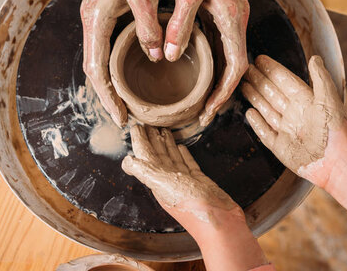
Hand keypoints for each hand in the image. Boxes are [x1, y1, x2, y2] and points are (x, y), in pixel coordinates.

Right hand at [81, 0, 164, 126]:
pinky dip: (117, 64)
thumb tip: (154, 56)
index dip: (108, 97)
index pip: (97, 70)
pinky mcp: (110, 9)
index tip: (121, 118)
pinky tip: (131, 73)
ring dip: (112, 82)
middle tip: (124, 118)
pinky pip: (110, 44)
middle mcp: (92, 19)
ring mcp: (99, 14)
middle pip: (95, 67)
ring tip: (127, 103)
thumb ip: (148, 29)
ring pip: (101, 57)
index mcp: (95, 18)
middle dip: (108, 95)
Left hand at [122, 125, 267, 269]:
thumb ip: (147, 172)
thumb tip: (126, 161)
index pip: (145, 155)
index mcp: (157, 180)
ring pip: (172, 157)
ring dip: (166, 144)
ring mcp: (184, 180)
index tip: (136, 125)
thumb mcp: (166, 186)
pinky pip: (187, 163)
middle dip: (151, 139)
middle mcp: (168, 179)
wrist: (220, 224)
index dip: (140, 141)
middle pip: (157, 154)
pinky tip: (181, 146)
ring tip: (163, 130)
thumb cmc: (193, 207)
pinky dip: (183, 154)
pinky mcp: (199, 181)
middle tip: (148, 122)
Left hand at [167, 0, 249, 126]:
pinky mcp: (223, 5)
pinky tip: (195, 64)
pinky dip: (211, 58)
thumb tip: (172, 56)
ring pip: (227, 53)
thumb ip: (182, 25)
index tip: (208, 112)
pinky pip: (220, 39)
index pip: (236, 68)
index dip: (223, 94)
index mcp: (233, 18)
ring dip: (216, 76)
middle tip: (201, 112)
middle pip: (234, 65)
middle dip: (220, 91)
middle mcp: (237, 18)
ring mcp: (231, 12)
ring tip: (197, 96)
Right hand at [241, 55, 345, 178]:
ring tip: (243, 85)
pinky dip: (257, 122)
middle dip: (260, 81)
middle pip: (273, 94)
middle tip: (245, 70)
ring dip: (255, 97)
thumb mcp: (328, 98)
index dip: (273, 70)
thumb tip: (314, 57)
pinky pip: (265, 132)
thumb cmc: (334, 129)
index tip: (259, 60)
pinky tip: (249, 113)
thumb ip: (320, 77)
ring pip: (267, 110)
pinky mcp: (280, 147)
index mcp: (307, 101)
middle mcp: (295, 114)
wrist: (335, 161)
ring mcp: (287, 131)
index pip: (285, 81)